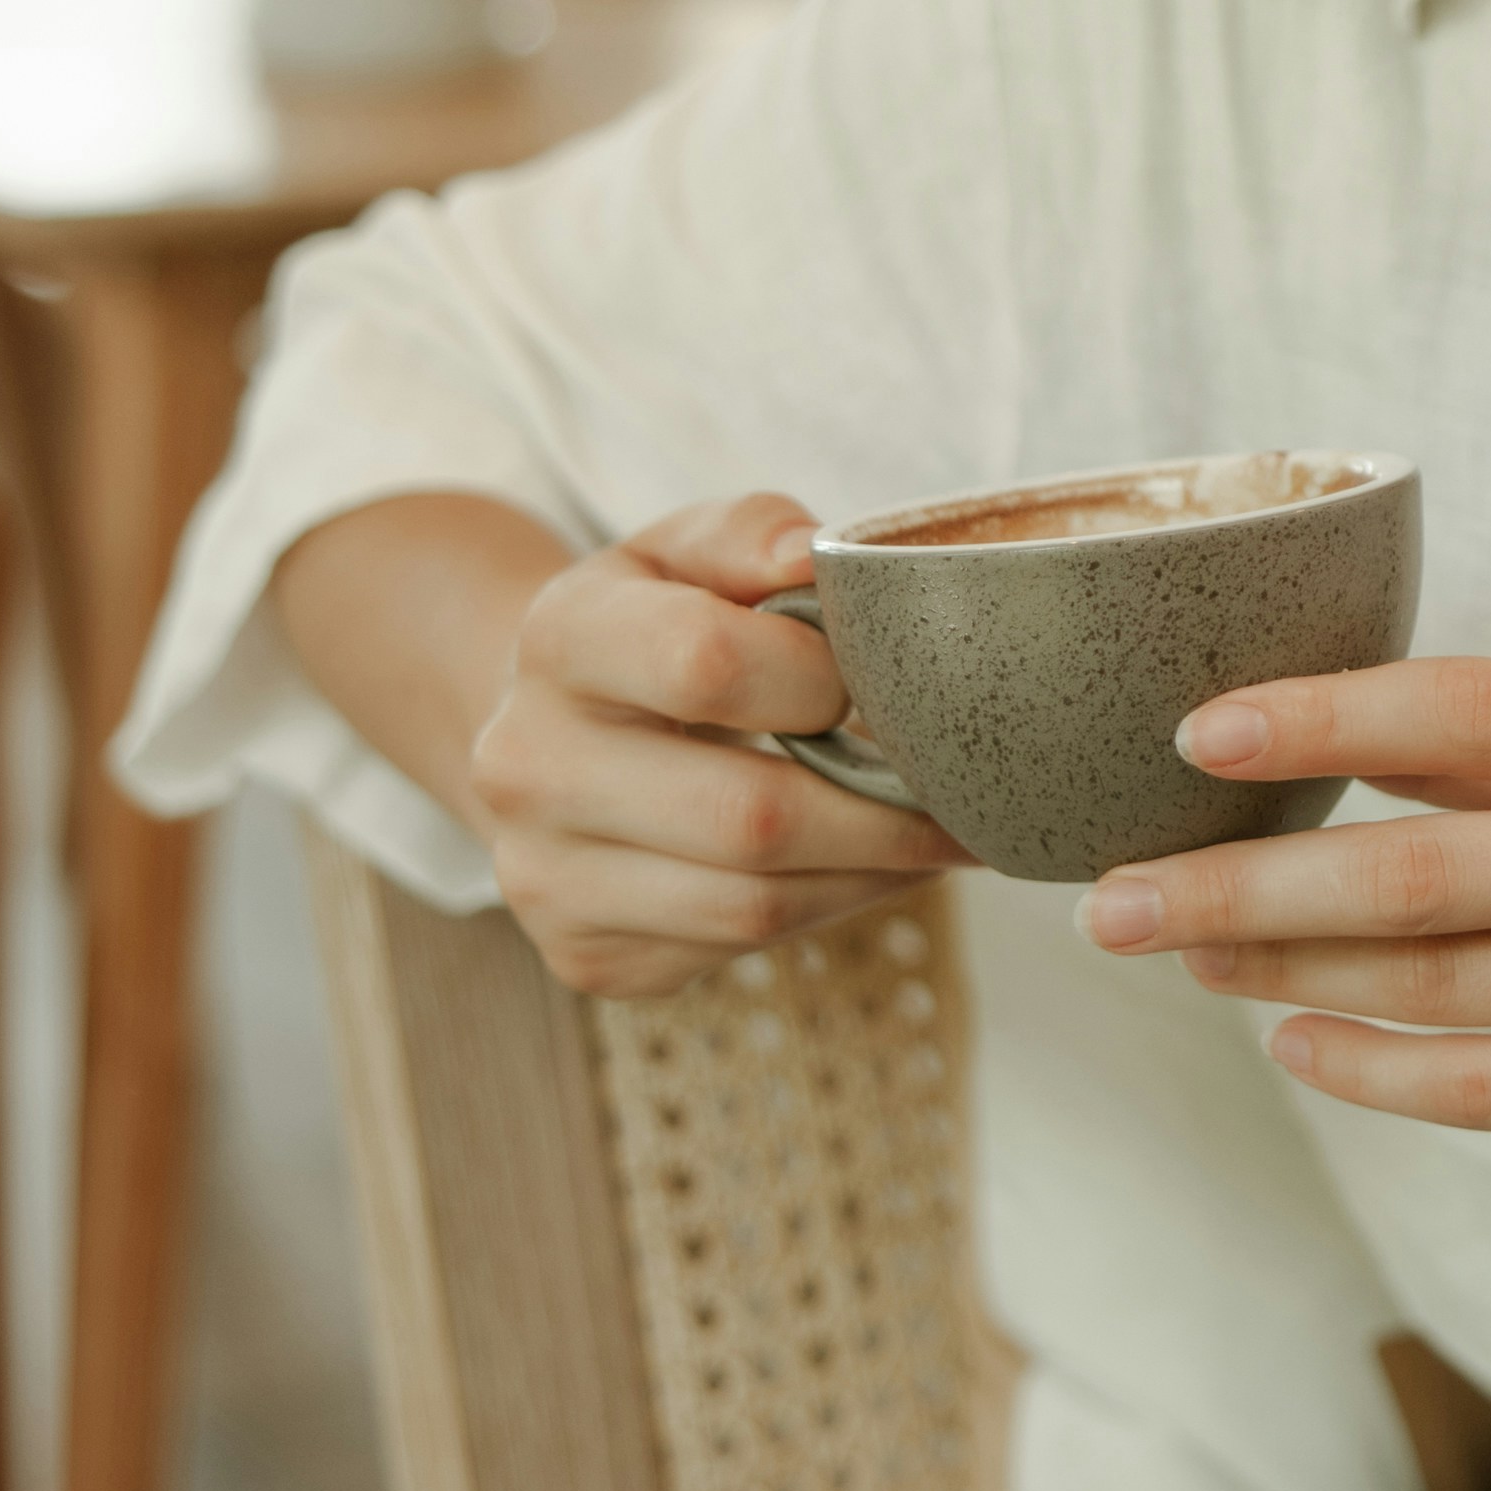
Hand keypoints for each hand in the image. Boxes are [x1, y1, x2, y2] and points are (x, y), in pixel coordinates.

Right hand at [464, 490, 965, 997]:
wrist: (551, 735)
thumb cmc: (650, 627)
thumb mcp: (687, 551)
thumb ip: (753, 533)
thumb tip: (818, 556)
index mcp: (559, 639)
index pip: (707, 664)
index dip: (819, 678)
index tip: (873, 682)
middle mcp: (528, 767)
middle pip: (749, 819)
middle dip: (883, 814)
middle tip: (963, 793)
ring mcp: (546, 878)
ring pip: (756, 908)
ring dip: (871, 876)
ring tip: (931, 836)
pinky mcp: (588, 956)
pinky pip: (738, 952)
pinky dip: (823, 911)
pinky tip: (853, 869)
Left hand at [1079, 659, 1490, 1154]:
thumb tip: (1338, 738)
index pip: (1470, 710)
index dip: (1328, 717)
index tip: (1200, 733)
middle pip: (1418, 871)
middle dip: (1245, 885)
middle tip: (1112, 898)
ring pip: (1435, 983)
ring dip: (1286, 969)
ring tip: (1179, 954)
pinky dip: (1377, 1066)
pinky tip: (1292, 1038)